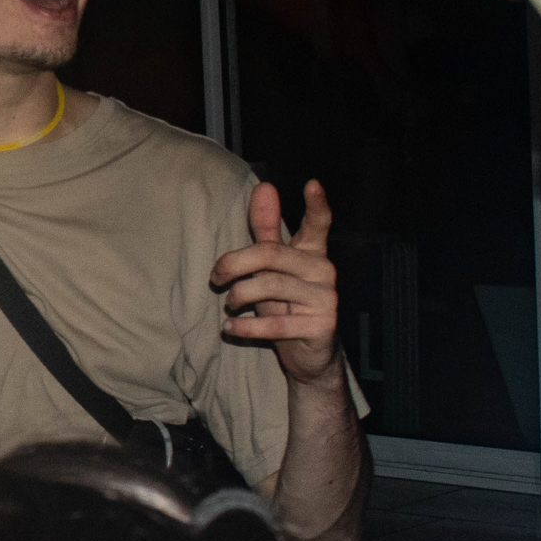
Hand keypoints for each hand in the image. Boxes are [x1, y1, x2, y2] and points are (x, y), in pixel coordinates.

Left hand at [213, 179, 342, 386]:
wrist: (308, 356)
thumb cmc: (284, 304)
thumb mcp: (272, 268)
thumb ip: (266, 230)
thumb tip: (264, 187)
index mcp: (312, 253)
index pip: (318, 225)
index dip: (317, 205)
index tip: (311, 183)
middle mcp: (323, 271)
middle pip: (270, 254)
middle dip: (233, 263)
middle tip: (215, 278)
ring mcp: (325, 299)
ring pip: (268, 286)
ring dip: (237, 296)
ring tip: (229, 305)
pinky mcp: (321, 327)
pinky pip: (275, 323)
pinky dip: (244, 327)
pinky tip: (229, 328)